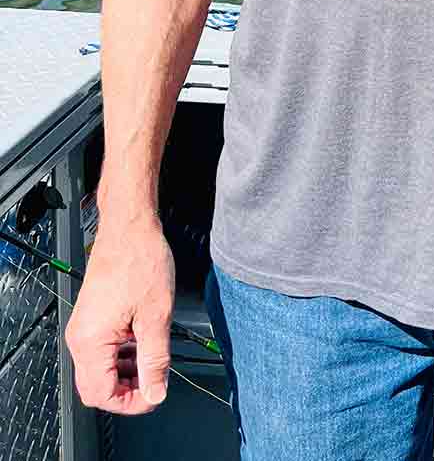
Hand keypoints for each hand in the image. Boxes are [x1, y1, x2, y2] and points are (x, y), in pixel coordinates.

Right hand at [64, 217, 174, 413]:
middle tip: (156, 380)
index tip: (155, 394)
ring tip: (154, 358)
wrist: (130, 226)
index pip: (102, 395)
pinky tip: (144, 342)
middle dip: (128, 389)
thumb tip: (156, 391)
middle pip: (97, 387)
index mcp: (91, 341)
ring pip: (100, 369)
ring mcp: (84, 327)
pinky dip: (123, 354)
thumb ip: (156, 360)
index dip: (131, 402)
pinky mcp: (92, 317)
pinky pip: (102, 350)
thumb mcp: (157, 316)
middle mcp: (80, 337)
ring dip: (127, 371)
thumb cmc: (140, 259)